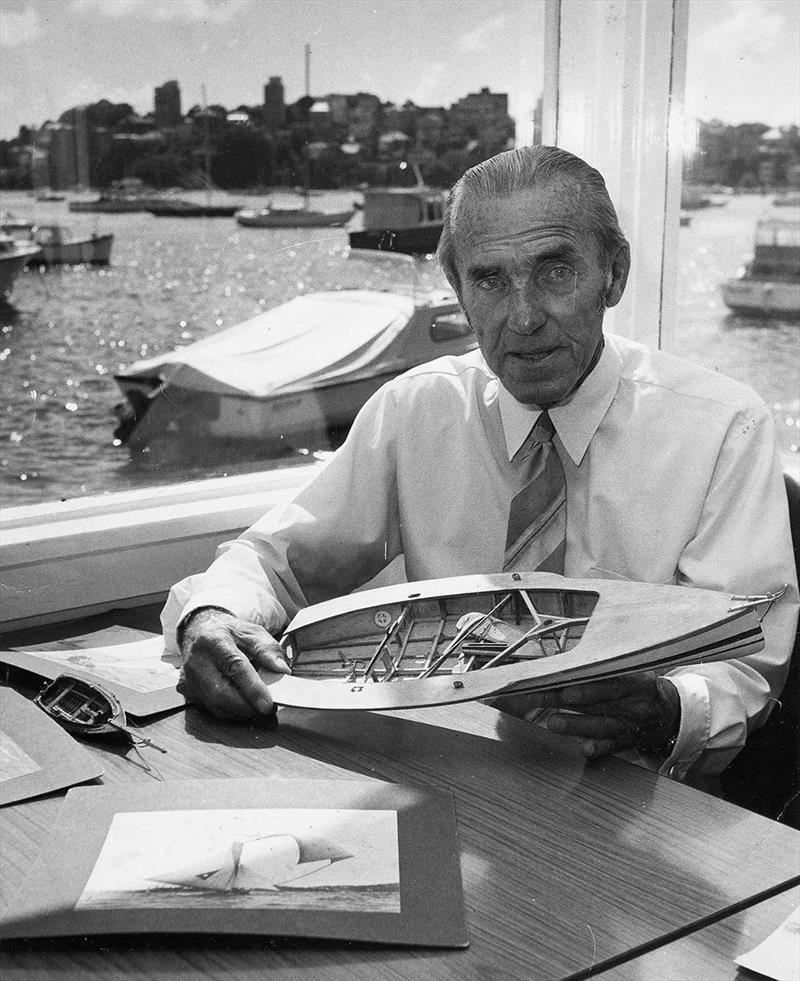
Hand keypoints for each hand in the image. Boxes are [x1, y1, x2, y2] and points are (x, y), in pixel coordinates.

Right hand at [178, 607, 290, 720]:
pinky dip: (232, 711)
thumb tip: (281, 670)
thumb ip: (267, 649)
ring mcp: (190, 680)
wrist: (198, 633)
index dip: (253, 687)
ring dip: (241, 711)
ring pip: (216, 706)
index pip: (234, 666)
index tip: (268, 704)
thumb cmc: (228, 634)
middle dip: (248, 706)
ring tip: (257, 705)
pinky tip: (243, 704)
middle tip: (268, 708)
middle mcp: (197, 661)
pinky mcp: (189, 693)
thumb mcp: (251, 632)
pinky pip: (213, 709)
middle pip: (221, 693)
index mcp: (214, 641)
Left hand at [495, 673, 679, 759]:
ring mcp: (627, 725)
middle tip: (542, 697)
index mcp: (636, 683)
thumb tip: (567, 658)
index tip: (567, 688)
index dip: (590, 687)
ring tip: (553, 723)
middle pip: (596, 702)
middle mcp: (631, 705)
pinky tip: (583, 750)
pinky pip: (611, 746)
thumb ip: (606, 667)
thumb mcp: (634, 671)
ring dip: (576, 725)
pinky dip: (598, 748)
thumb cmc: (641, 686)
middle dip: (566, 699)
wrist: (669, 714)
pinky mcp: (624, 741)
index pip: (611, 684)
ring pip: (600, 726)